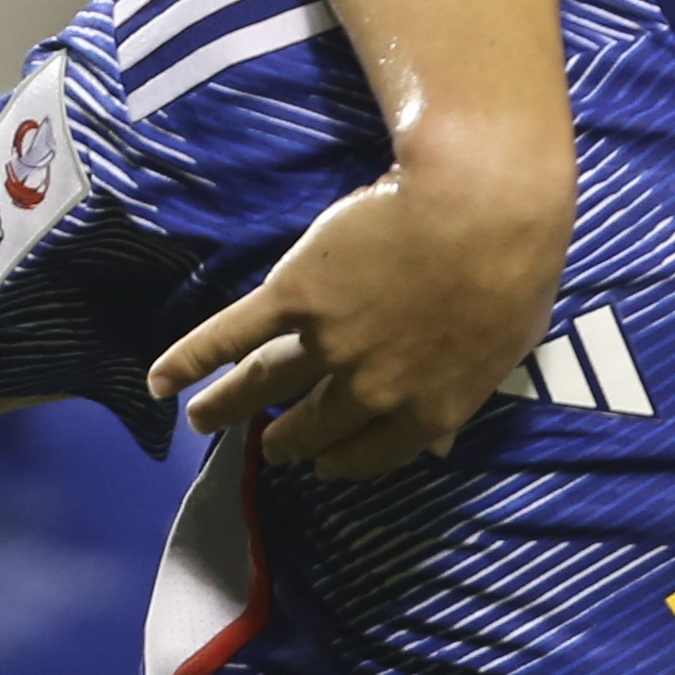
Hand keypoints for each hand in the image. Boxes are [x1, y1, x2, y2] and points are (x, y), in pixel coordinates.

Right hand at [147, 125, 576, 477]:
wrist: (480, 208)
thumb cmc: (514, 270)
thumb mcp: (506, 351)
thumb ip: (462, 402)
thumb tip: (440, 445)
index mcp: (426, 407)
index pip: (372, 453)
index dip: (342, 462)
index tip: (323, 466)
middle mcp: (369, 386)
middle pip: (315, 424)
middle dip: (288, 442)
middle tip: (269, 450)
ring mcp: (326, 341)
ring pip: (266, 384)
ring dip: (229, 406)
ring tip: (202, 423)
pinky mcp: (293, 295)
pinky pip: (232, 333)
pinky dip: (190, 358)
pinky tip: (160, 382)